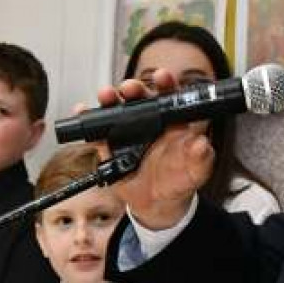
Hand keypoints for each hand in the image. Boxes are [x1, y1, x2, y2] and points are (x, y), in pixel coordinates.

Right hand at [90, 69, 213, 227]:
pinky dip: (87, 120)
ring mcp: (127, 134)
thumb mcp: (196, 171)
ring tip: (106, 95)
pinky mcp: (110, 147)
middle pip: (139, 97)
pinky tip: (82, 111)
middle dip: (133, 88)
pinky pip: (97, 132)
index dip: (165, 83)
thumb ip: (201, 157)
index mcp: (172, 122)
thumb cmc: (180, 181)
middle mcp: (149, 123)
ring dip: (109, 99)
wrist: (159, 204)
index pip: (169, 96)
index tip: (162, 77)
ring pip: (116, 109)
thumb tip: (201, 144)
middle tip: (129, 88)